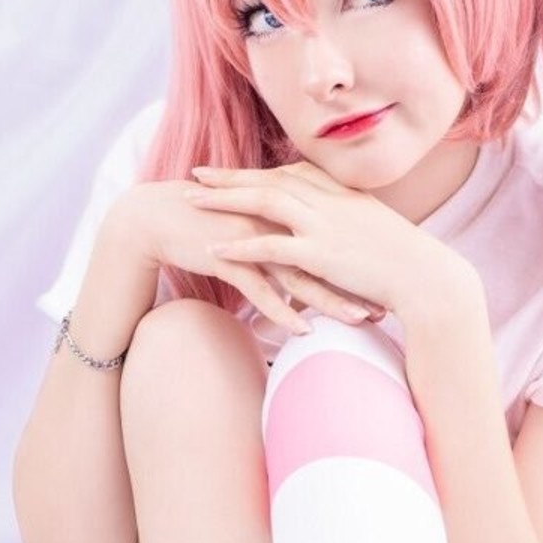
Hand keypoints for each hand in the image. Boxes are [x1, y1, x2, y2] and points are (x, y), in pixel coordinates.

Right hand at [105, 177, 384, 337]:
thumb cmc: (208, 223)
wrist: (158, 217)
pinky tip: (303, 331)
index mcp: (283, 211)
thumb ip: (281, 234)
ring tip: (356, 321)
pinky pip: (261, 290)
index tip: (384, 285)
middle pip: (322, 257)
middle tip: (383, 307)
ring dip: (329, 300)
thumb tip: (305, 255)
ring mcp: (251, 239)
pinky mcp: (228, 256)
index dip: (356, 263)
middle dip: (354, 284)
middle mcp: (272, 222)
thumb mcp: (251, 225)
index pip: (328, 239)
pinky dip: (283, 311)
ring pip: (298, 275)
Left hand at [181, 158, 444, 322]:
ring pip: (264, 202)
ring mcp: (324, 224)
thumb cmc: (404, 263)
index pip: (291, 173)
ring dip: (224, 200)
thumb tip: (331, 239)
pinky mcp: (321, 254)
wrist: (426, 278)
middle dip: (229, 177)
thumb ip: (348, 229)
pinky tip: (214, 251)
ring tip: (189, 202)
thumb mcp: (374, 234)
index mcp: (342, 193)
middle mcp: (329, 201)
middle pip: (269, 179)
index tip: (232, 171)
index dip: (258, 171)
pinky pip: (271, 246)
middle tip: (194, 175)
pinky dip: (241, 246)